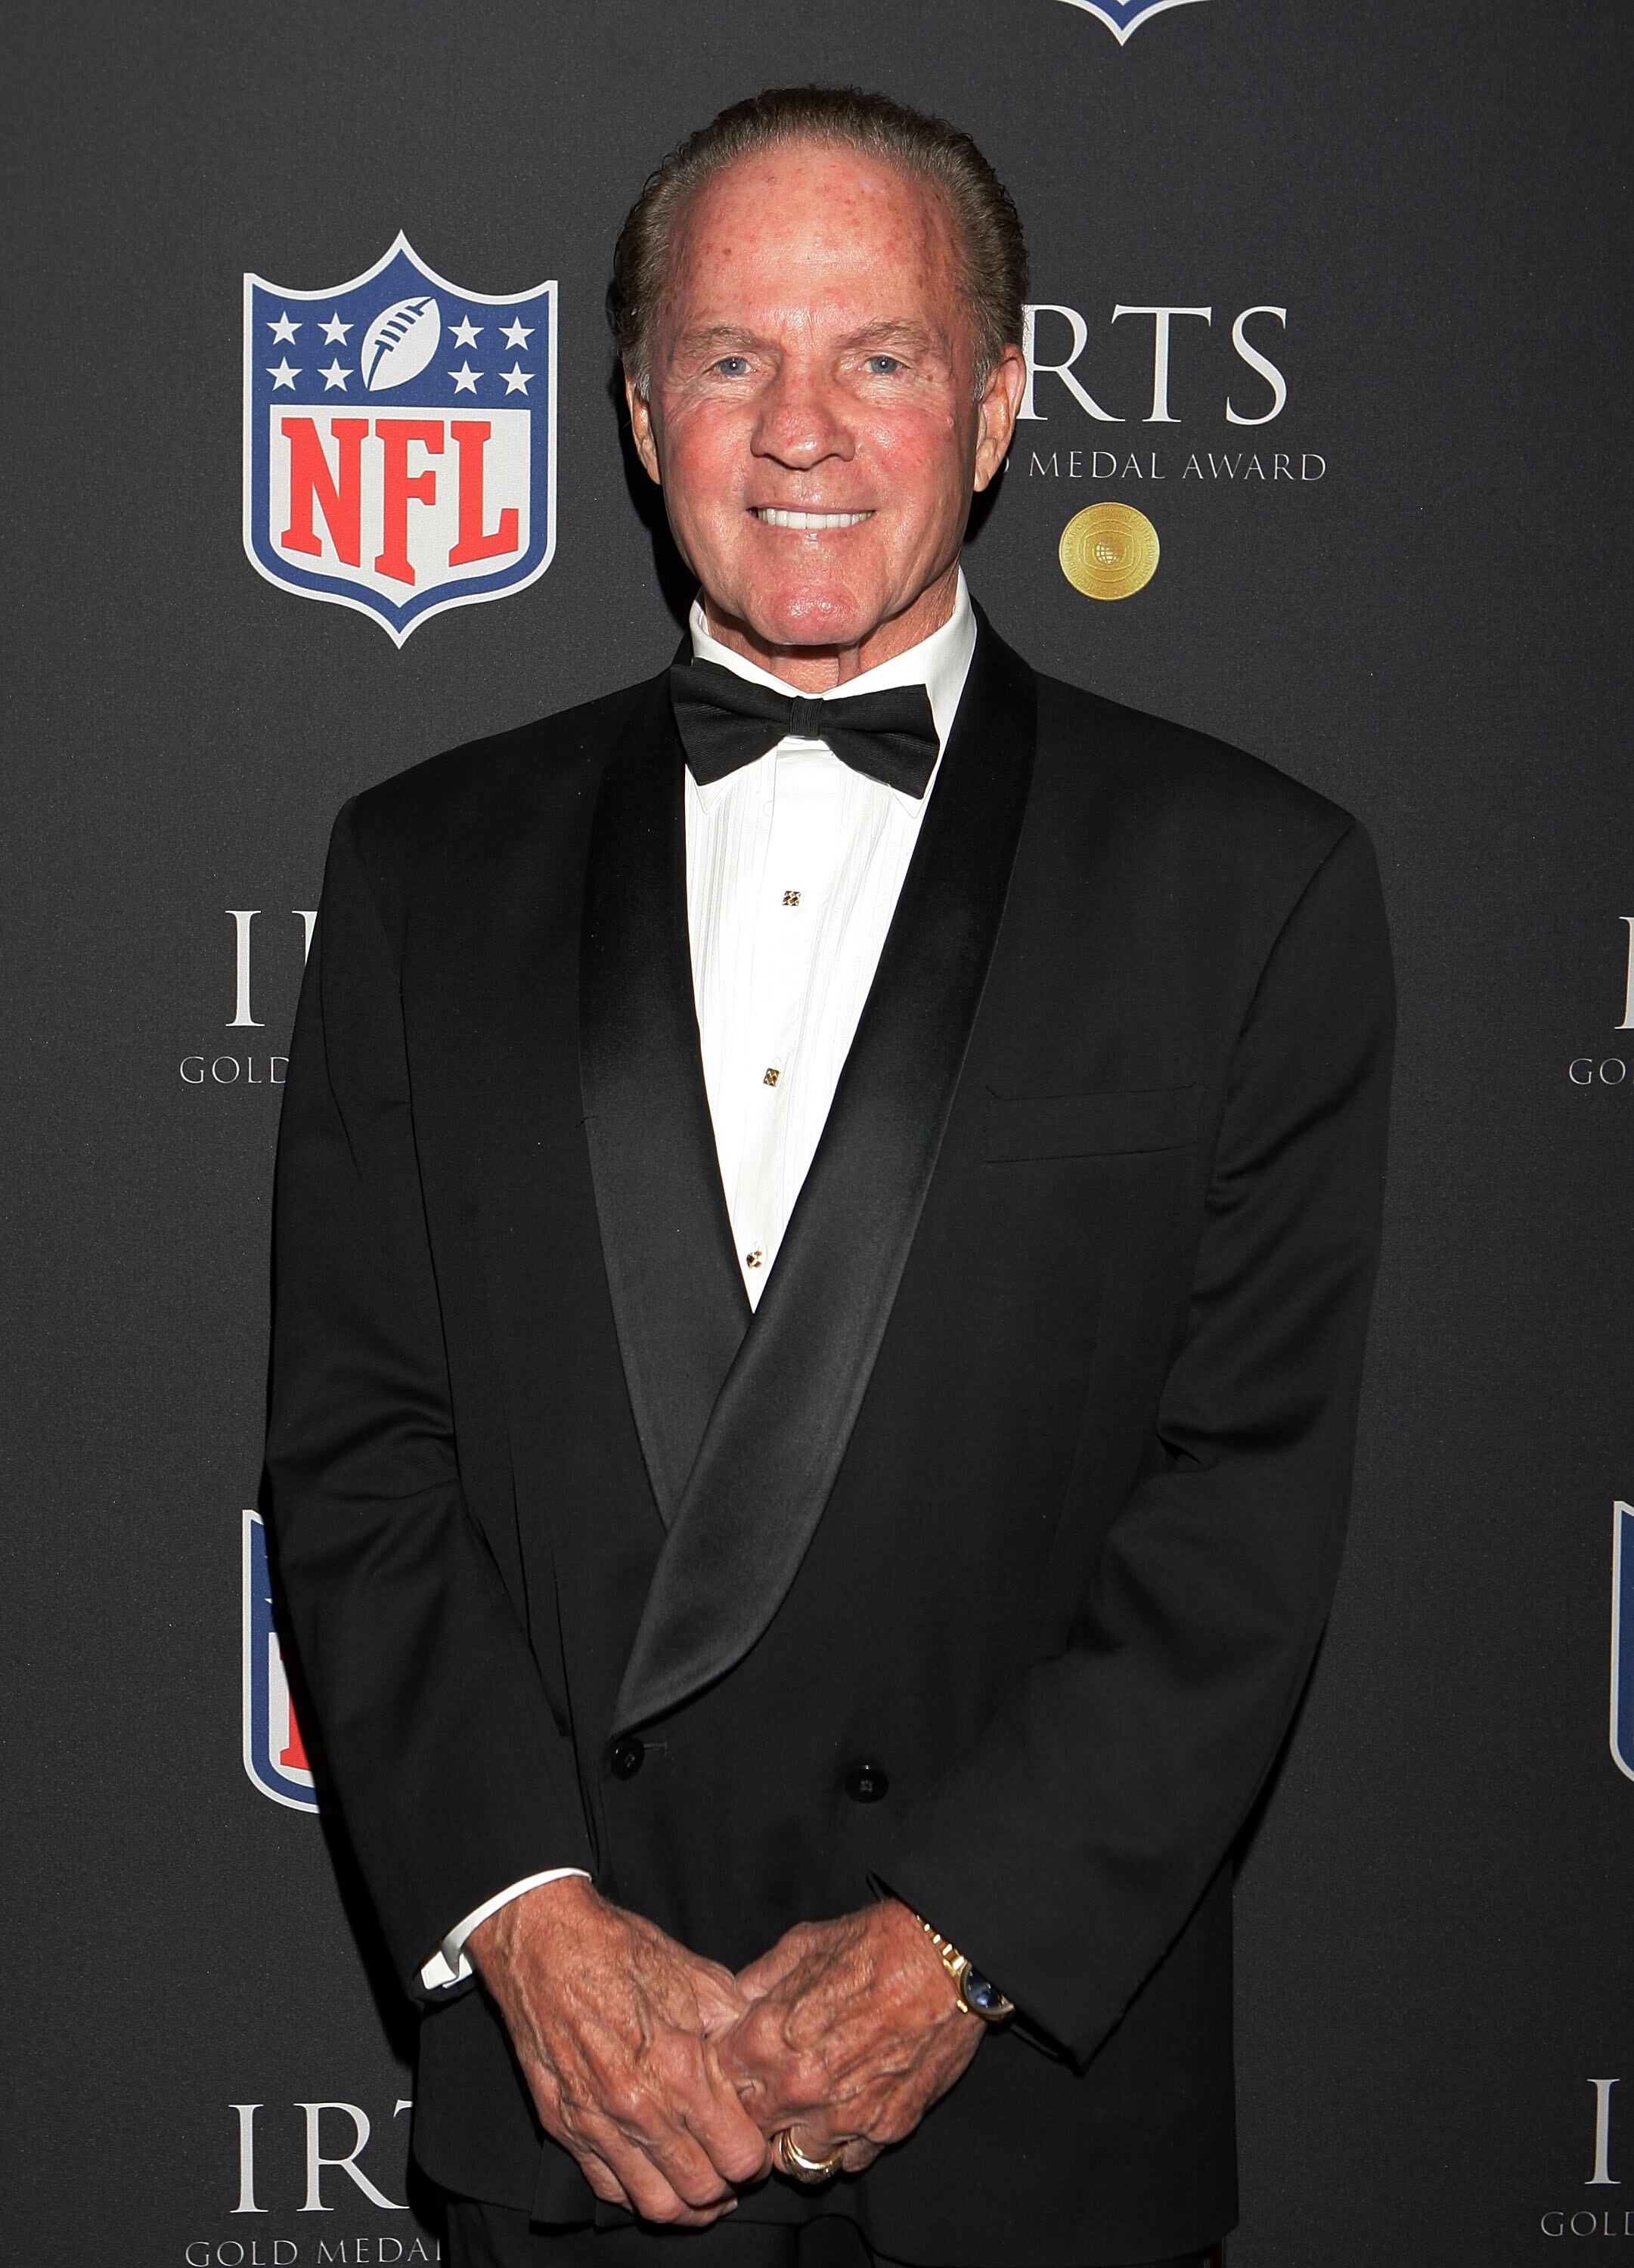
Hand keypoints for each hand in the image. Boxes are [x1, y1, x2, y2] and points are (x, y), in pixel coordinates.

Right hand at [468, 1877, 771, 2224]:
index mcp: (680, 2068)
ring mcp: (597, 2123)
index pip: (737, 2155)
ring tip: (699, 2186)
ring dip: (686, 2205)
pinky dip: (636, 2192)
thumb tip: (758, 2054)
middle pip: (701, 2192)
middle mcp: (639, 2107)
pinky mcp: (564, 2127)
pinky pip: (608, 2189)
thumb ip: (734, 2022)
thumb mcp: (696, 1974)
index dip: (757, 2159)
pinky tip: (652, 2172)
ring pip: (655, 2205)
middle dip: (728, 2188)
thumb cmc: (619, 1951)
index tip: (758, 2147)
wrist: (545, 1943)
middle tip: (733, 2169)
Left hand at [718, 1897, 983, 2173]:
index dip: (721, 2076)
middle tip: (766, 2093)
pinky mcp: (885, 2129)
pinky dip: (844, 2144)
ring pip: (794, 2159)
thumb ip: (757, 1982)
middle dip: (753, 2114)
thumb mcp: (801, 1945)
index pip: (714, 2084)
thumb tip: (731, 2004)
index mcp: (766, 2039)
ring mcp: (842, 2117)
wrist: (946, 1961)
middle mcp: (798, 2087)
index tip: (732, 2069)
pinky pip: (849, 2161)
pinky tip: (850, 2109)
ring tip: (807, 2108)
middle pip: (749, 2129)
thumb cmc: (877, 1945)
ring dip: (795, 2136)